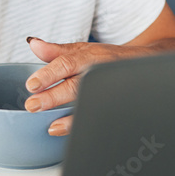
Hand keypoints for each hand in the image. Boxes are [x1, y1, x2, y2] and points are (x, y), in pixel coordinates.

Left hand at [23, 38, 154, 136]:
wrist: (142, 61)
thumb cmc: (107, 57)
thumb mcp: (82, 49)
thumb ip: (56, 51)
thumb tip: (34, 44)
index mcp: (89, 56)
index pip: (66, 63)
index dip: (48, 74)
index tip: (31, 85)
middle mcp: (98, 72)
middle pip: (76, 85)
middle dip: (54, 97)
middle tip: (33, 105)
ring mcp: (109, 89)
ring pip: (90, 103)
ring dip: (70, 117)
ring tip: (52, 126)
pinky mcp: (116, 104)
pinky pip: (100, 116)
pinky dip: (84, 125)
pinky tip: (69, 131)